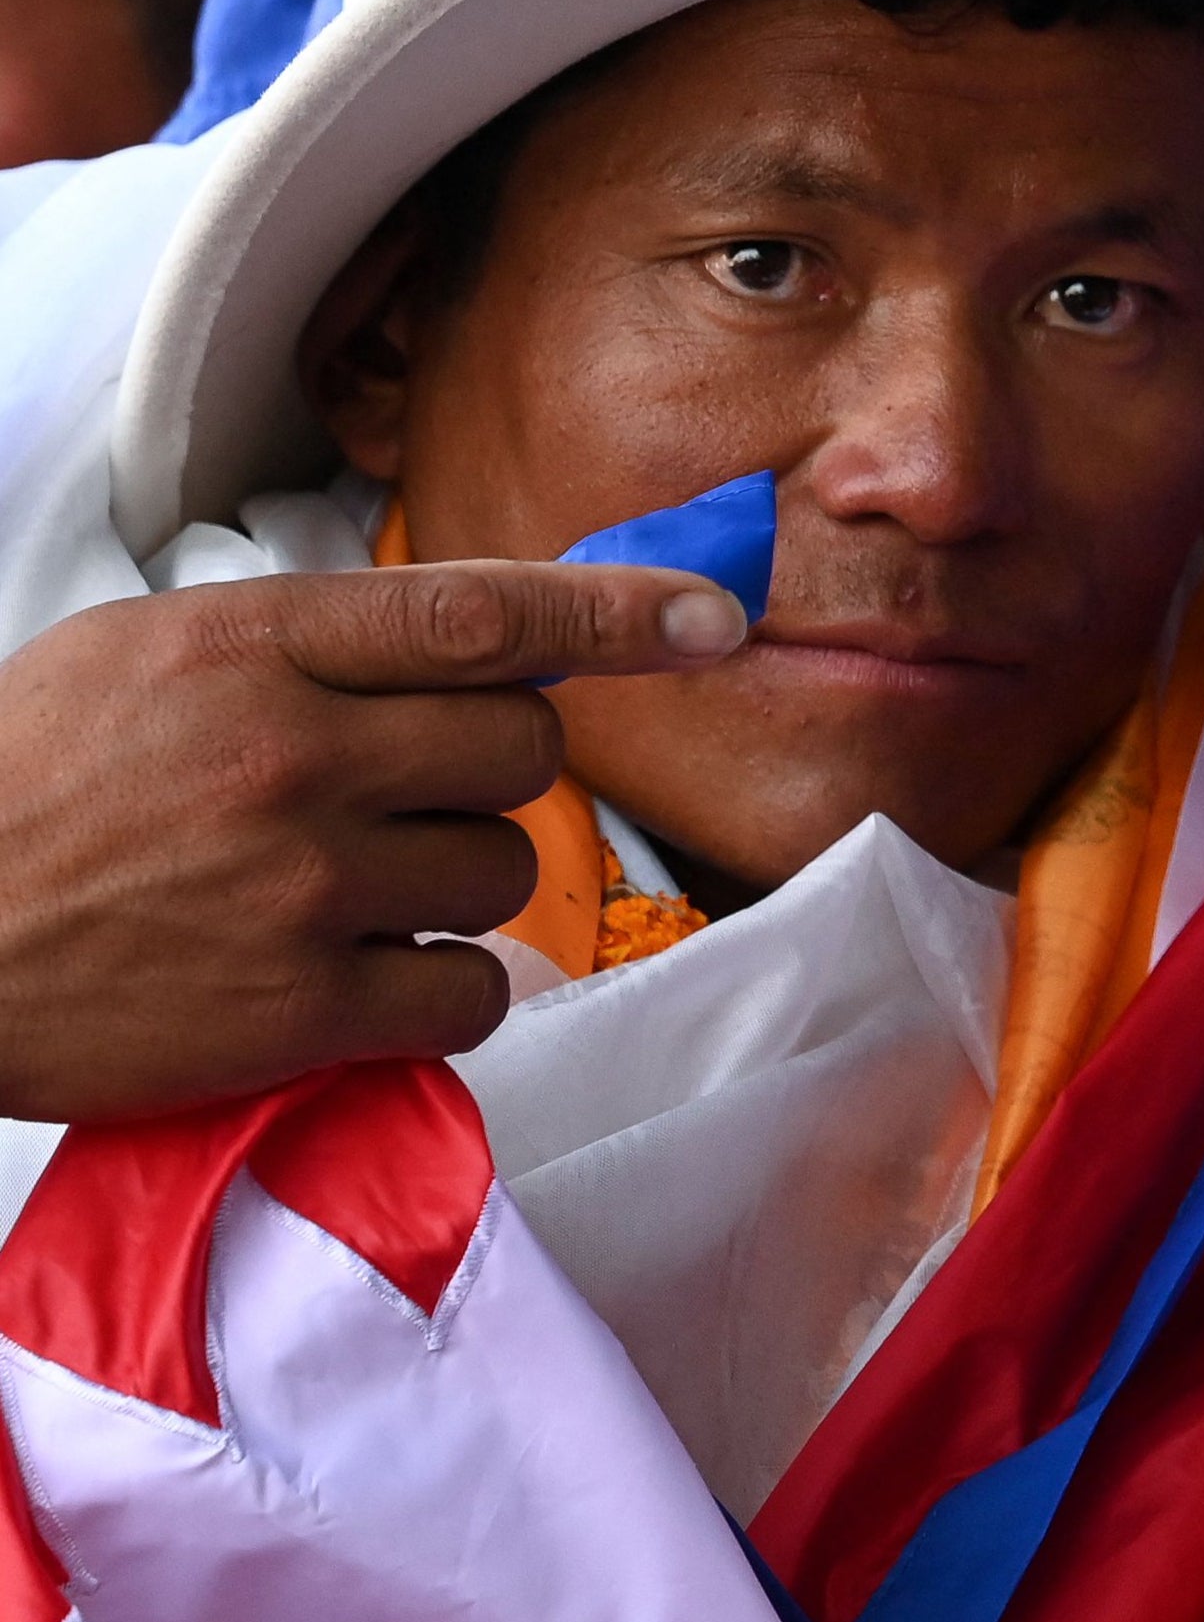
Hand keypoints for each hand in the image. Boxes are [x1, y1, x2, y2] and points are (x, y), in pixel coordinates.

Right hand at [0, 562, 746, 1120]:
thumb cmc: (19, 790)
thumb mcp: (146, 659)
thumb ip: (312, 649)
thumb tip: (481, 654)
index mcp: (253, 648)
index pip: (483, 612)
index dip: (619, 613)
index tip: (715, 618)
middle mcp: (293, 755)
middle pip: (523, 750)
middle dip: (493, 776)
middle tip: (403, 799)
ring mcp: (302, 886)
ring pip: (507, 871)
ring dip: (458, 883)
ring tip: (341, 893)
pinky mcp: (300, 1008)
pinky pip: (470, 991)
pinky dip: (445, 990)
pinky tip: (366, 976)